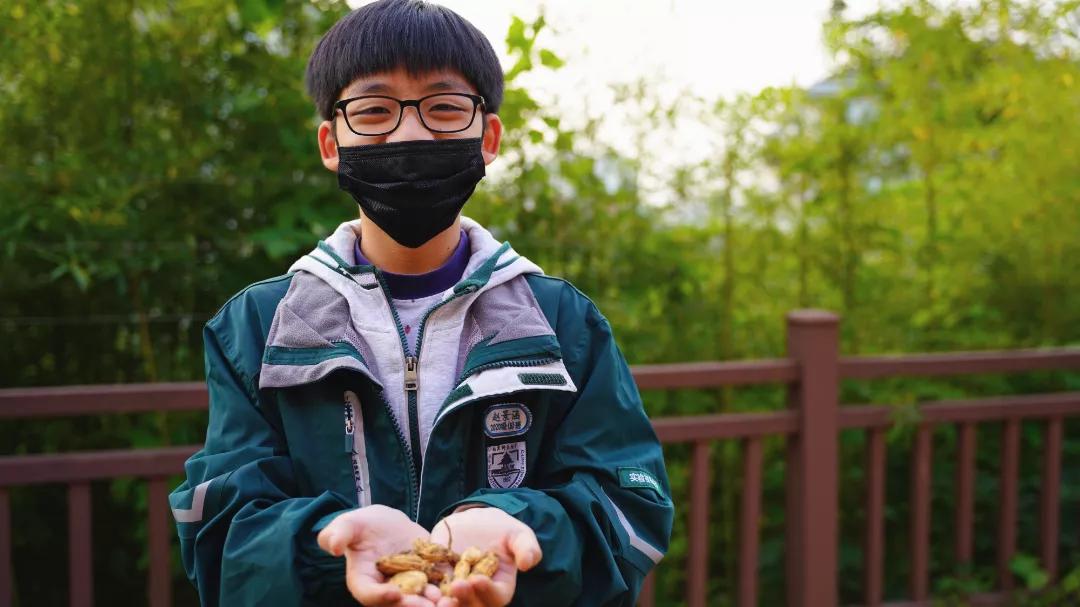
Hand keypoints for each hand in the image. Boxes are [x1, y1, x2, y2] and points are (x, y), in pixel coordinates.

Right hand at [318, 504, 442, 606]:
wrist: (386, 526)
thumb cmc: (362, 526)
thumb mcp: (349, 524)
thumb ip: (338, 534)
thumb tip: (332, 546)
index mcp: (364, 583)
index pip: (370, 595)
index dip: (381, 597)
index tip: (394, 593)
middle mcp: (387, 591)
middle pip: (400, 604)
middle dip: (415, 606)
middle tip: (431, 605)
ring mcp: (410, 588)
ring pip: (423, 600)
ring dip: (437, 603)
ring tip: (451, 600)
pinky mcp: (429, 579)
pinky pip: (441, 586)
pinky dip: (452, 589)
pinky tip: (466, 586)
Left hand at [429, 507, 541, 606]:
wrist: (475, 522)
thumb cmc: (502, 530)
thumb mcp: (518, 534)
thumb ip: (526, 548)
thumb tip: (528, 563)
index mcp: (498, 590)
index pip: (494, 597)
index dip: (486, 591)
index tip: (476, 579)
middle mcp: (476, 596)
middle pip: (469, 605)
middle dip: (461, 599)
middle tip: (454, 587)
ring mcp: (454, 591)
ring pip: (448, 603)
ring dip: (439, 603)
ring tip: (433, 594)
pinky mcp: (435, 581)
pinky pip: (427, 589)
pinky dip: (421, 590)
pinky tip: (412, 584)